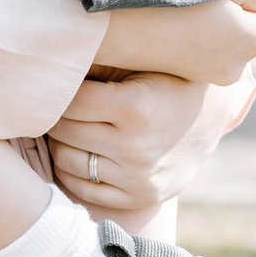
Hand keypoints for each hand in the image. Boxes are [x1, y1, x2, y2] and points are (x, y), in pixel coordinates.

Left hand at [48, 66, 255, 212]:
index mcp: (136, 107)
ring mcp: (140, 177)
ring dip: (59, 142)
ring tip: (67, 125)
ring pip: (67, 160)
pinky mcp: (142, 197)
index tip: (56, 82)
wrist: (210, 116)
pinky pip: (84, 189)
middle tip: (56, 103)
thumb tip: (45, 59)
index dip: (57, 90)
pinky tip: (77, 151)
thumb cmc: (163, 78)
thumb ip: (97, 62)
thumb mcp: (138, 61)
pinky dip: (70, 171)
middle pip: (63, 131)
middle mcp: (137, 147)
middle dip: (55, 114)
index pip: (68, 102)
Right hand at [95, 0, 255, 85]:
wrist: (105, 23)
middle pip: (251, 32)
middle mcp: (234, 66)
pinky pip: (201, 49)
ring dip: (213, 21)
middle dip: (238, 9)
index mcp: (251, 41)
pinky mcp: (180, 74)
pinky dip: (192, 33)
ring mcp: (205, 74)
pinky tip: (167, 16)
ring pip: (225, 41)